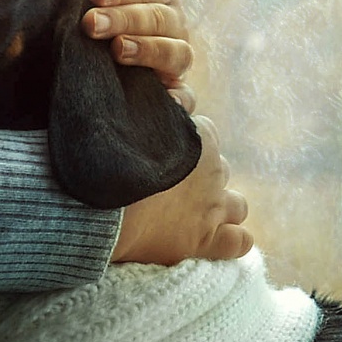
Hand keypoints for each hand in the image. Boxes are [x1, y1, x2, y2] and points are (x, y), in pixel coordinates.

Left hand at [73, 0, 194, 113]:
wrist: (92, 57)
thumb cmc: (94, 12)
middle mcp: (174, 25)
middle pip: (159, 18)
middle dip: (124, 19)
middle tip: (91, 24)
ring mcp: (177, 60)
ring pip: (177, 53)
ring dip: (148, 50)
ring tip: (118, 50)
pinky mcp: (176, 92)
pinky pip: (187, 97)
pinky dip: (181, 98)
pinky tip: (167, 99)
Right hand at [110, 117, 252, 265]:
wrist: (101, 201)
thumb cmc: (108, 157)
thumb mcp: (129, 116)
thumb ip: (153, 108)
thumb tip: (165, 99)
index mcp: (200, 135)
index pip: (206, 132)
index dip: (183, 142)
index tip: (161, 151)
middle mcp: (213, 171)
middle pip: (219, 170)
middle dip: (202, 176)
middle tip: (169, 185)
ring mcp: (212, 208)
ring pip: (237, 206)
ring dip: (220, 207)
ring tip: (193, 214)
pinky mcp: (205, 242)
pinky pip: (240, 241)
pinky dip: (232, 240)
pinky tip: (217, 240)